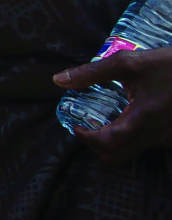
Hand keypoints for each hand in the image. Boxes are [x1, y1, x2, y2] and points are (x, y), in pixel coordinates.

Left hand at [54, 47, 171, 164]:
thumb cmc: (170, 65)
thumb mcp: (130, 63)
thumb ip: (92, 73)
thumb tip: (59, 80)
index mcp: (142, 118)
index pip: (107, 143)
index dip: (85, 138)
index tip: (76, 125)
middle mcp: (156, 135)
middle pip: (117, 157)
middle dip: (96, 145)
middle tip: (89, 126)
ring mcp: (168, 139)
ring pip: (133, 152)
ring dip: (115, 141)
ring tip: (109, 118)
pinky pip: (149, 145)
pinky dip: (133, 136)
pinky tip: (131, 116)